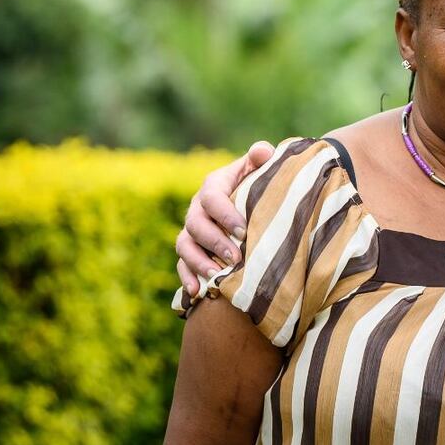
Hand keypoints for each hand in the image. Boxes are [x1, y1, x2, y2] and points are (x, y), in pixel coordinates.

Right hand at [175, 141, 274, 296]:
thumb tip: (262, 150)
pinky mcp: (190, 250)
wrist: (252, 201)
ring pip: (185, 246)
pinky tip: (198, 293)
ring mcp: (191, 231)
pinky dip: (188, 279)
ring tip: (216, 276)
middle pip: (196, 225)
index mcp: (213, 185)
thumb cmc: (259, 184)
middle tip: (235, 258)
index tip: (244, 231)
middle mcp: (197, 208)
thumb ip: (262, 157)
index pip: (212, 198)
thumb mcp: (261, 168)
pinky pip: (182, 265)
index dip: (225, 215)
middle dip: (214, 242)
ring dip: (198, 263)